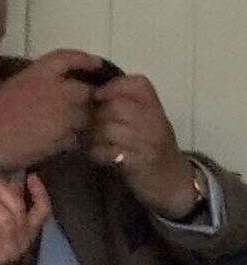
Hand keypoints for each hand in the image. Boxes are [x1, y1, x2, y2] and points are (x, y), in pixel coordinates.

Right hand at [0, 49, 103, 173]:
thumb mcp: (12, 86)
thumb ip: (39, 83)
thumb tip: (58, 88)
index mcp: (40, 72)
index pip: (70, 58)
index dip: (86, 60)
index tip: (95, 66)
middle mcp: (58, 89)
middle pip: (85, 91)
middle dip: (83, 101)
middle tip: (75, 109)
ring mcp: (63, 114)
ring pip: (84, 118)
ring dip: (78, 123)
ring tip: (62, 129)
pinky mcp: (62, 137)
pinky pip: (75, 138)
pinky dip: (69, 141)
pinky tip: (54, 143)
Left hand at [0, 173, 51, 264]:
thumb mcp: (9, 227)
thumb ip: (11, 207)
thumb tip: (12, 182)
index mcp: (31, 228)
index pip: (44, 209)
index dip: (40, 192)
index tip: (31, 176)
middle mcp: (23, 235)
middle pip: (18, 207)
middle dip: (3, 188)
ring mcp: (10, 243)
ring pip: (3, 217)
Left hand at [88, 75, 196, 217]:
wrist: (173, 180)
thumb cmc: (153, 147)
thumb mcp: (147, 121)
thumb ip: (127, 106)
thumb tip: (91, 95)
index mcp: (156, 107)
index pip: (138, 84)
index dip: (114, 86)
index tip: (98, 96)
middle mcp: (155, 121)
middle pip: (116, 107)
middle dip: (97, 116)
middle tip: (92, 125)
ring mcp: (148, 142)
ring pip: (108, 129)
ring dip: (94, 136)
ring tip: (94, 141)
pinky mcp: (139, 162)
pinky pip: (107, 151)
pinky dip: (97, 153)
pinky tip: (100, 155)